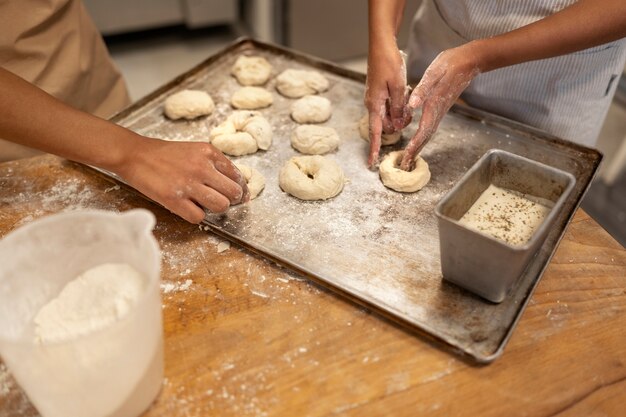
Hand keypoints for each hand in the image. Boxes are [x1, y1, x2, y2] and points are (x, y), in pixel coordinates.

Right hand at [115, 136, 248, 223]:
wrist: (135, 154)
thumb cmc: (165, 154)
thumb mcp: (195, 150)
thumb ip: (214, 164)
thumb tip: (235, 184)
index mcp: (209, 153)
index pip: (238, 176)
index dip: (240, 189)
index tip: (239, 196)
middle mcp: (202, 167)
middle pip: (233, 193)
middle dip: (231, 200)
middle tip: (220, 201)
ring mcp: (188, 184)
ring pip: (221, 206)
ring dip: (215, 209)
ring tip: (204, 204)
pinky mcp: (174, 199)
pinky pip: (199, 217)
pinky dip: (196, 216)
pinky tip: (188, 207)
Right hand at [364, 44, 410, 166]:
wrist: (381, 45)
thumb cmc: (388, 63)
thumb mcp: (397, 86)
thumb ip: (398, 107)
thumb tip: (397, 125)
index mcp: (375, 104)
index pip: (374, 132)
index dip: (373, 149)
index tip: (371, 163)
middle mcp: (373, 103)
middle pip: (385, 124)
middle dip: (397, 124)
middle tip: (409, 112)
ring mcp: (375, 98)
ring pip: (388, 115)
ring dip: (399, 112)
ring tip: (406, 96)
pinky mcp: (379, 92)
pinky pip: (389, 105)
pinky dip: (397, 104)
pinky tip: (403, 91)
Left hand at [401, 46, 479, 169]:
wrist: (469, 61)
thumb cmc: (451, 64)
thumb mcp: (434, 73)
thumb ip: (423, 89)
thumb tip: (412, 105)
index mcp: (433, 105)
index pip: (422, 131)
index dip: (414, 146)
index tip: (407, 157)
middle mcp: (437, 111)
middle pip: (426, 137)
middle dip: (415, 152)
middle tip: (406, 165)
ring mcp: (440, 110)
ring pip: (428, 133)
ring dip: (419, 146)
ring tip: (409, 157)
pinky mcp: (441, 107)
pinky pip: (430, 126)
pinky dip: (423, 136)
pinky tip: (418, 140)